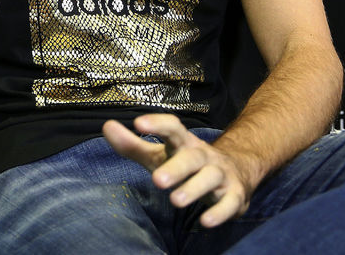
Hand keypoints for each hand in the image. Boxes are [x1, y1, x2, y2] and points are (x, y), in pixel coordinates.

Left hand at [102, 115, 253, 227]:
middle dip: (177, 167)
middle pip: (193, 157)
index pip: (173, 128)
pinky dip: (220, 212)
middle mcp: (204, 156)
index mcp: (184, 143)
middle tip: (157, 180)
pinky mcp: (234, 195)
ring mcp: (221, 174)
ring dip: (194, 188)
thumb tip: (107, 127)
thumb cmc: (188, 163)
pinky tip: (206, 222)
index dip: (158, 124)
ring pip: (210, 177)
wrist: (237, 170)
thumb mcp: (160, 154)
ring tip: (176, 201)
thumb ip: (133, 145)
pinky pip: (229, 202)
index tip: (139, 123)